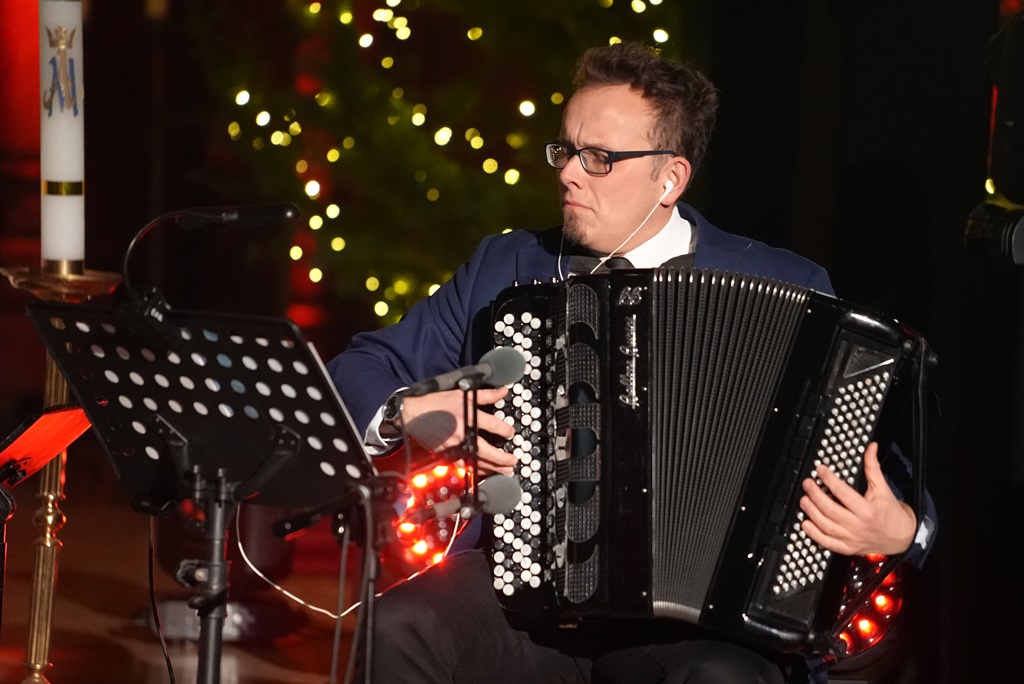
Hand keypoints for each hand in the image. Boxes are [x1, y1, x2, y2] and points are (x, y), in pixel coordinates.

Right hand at [398, 388, 517, 474]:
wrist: (413, 413)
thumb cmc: (438, 402)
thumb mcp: (463, 394)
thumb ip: (486, 394)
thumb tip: (504, 390)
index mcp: (469, 418)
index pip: (494, 426)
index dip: (506, 431)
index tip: (511, 433)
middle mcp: (464, 435)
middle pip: (488, 451)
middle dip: (503, 458)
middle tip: (513, 461)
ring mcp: (454, 448)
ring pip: (477, 462)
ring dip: (492, 468)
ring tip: (504, 471)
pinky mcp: (446, 455)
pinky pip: (463, 466)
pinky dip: (474, 470)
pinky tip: (483, 472)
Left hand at [799, 442, 916, 556]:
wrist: (902, 538)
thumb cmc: (891, 512)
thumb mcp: (883, 488)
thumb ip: (873, 468)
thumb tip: (871, 448)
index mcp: (868, 510)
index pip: (843, 493)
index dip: (829, 480)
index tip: (820, 470)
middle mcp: (859, 526)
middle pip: (831, 510)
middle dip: (815, 495)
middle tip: (807, 484)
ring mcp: (852, 539)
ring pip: (826, 527)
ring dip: (811, 513)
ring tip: (804, 500)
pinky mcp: (848, 548)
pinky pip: (827, 543)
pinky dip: (814, 535)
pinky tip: (805, 524)